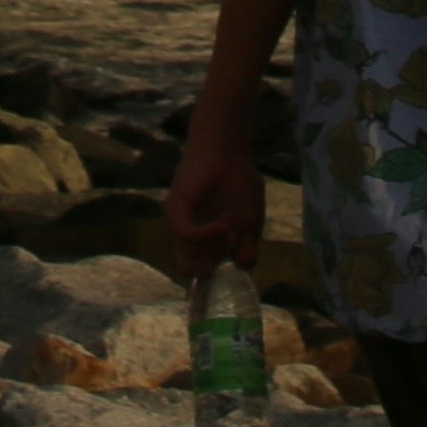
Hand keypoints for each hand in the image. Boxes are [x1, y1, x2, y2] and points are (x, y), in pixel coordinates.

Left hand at [164, 111, 266, 275]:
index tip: (235, 258)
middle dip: (215, 265)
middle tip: (233, 242)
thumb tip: (242, 268)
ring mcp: (180, 222)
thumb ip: (248, 250)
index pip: (199, 271)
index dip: (217, 273)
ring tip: (230, 228)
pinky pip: (186, 236)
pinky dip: (208, 235)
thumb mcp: (251, 224)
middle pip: (192, 270)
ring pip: (188, 260)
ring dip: (214, 249)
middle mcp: (189, 234)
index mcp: (204, 239)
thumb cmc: (241, 184)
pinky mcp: (175, 210)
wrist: (230, 152)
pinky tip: (224, 224)